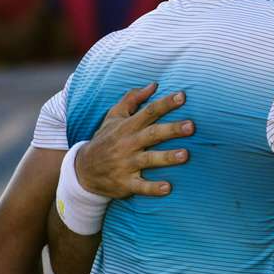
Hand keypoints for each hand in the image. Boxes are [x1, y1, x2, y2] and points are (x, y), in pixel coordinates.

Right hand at [76, 82, 194, 197]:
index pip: (149, 112)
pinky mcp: (125, 183)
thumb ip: (132, 99)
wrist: (82, 170)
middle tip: (191, 126)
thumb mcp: (114, 116)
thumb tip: (153, 84)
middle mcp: (128, 144)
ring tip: (185, 155)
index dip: (165, 104)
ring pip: (149, 159)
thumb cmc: (105, 139)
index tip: (182, 96)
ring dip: (167, 157)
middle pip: (152, 134)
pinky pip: (140, 186)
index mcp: (127, 126)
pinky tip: (168, 188)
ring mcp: (126, 164)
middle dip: (171, 130)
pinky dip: (153, 188)